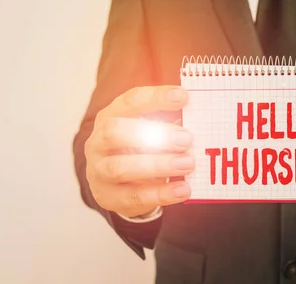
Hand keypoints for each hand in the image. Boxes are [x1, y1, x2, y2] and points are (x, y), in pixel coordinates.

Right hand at [85, 86, 194, 217]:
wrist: (116, 184)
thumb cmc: (139, 148)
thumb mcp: (150, 130)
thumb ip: (169, 121)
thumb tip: (197, 115)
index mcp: (110, 116)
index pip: (129, 102)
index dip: (156, 98)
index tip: (183, 96)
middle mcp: (97, 142)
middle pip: (115, 133)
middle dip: (154, 134)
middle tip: (187, 139)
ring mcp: (99, 172)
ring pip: (121, 167)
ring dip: (158, 165)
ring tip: (188, 164)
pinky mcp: (109, 198)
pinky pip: (134, 197)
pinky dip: (161, 193)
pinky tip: (183, 189)